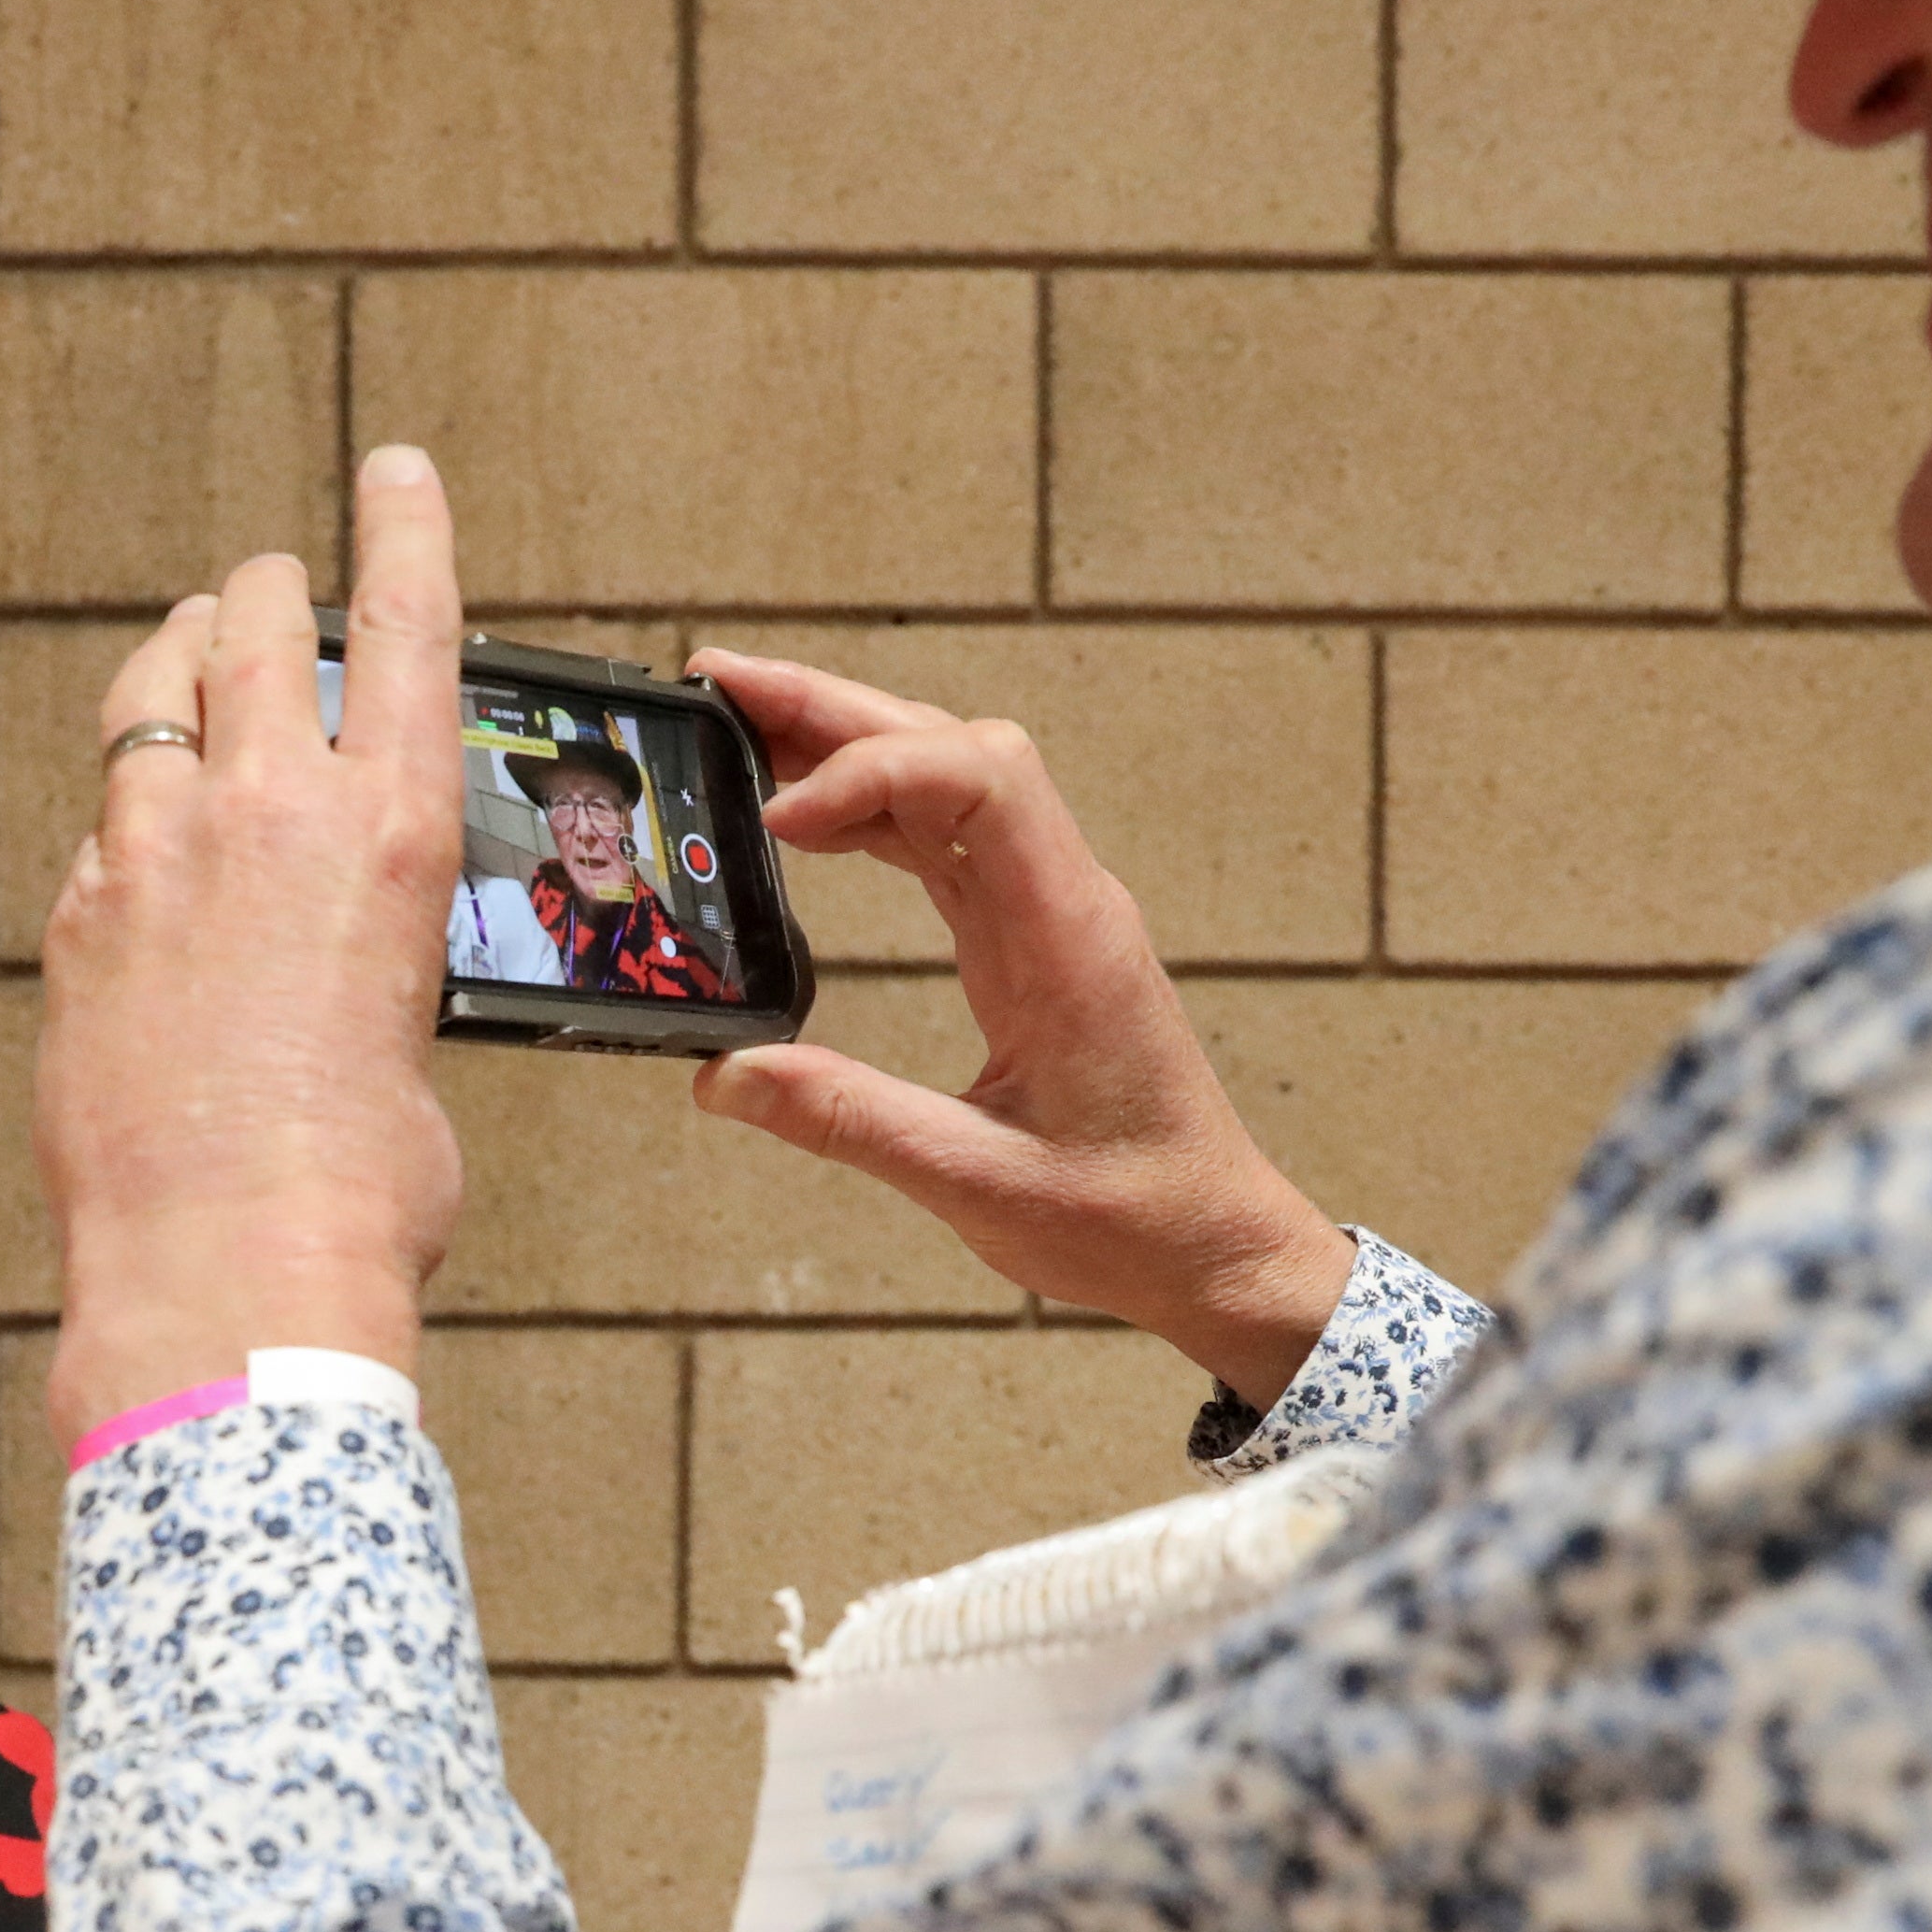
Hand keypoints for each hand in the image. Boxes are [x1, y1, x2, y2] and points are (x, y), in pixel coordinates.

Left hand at [35, 445, 472, 1454]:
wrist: (231, 1262)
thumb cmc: (353, 1188)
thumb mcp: (413, 1040)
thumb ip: (378, 969)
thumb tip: (341, 996)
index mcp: (395, 832)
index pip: (406, 625)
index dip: (400, 528)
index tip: (392, 468)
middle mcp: (273, 812)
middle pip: (255, 625)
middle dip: (261, 591)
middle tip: (263, 589)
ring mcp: (157, 854)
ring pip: (150, 695)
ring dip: (175, 665)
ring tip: (183, 661)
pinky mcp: (76, 917)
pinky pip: (99, 827)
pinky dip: (124, 822)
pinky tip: (137, 858)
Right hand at [681, 648, 1352, 1407]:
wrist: (1216, 1246)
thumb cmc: (1130, 1219)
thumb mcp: (979, 1185)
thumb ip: (849, 1121)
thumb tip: (724, 1073)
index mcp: (1068, 939)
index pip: (978, 780)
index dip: (870, 772)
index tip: (778, 824)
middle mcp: (1065, 899)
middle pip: (951, 746)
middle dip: (831, 709)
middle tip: (715, 685)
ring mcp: (1052, 910)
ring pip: (947, 777)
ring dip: (846, 744)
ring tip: (735, 729)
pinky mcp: (1034, 935)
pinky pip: (949, 835)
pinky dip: (873, 808)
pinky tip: (805, 819)